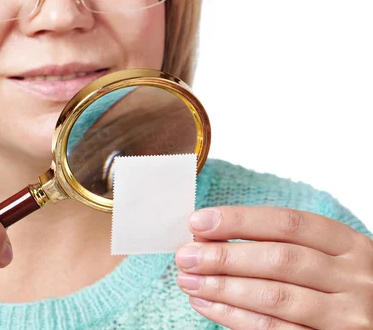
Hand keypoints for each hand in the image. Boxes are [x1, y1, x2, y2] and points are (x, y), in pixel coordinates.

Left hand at [175, 206, 372, 328]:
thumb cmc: (338, 282)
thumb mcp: (325, 254)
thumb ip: (279, 242)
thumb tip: (209, 234)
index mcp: (347, 244)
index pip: (286, 223)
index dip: (238, 220)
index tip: (198, 221)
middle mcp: (352, 277)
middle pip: (279, 260)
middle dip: (224, 256)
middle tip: (185, 255)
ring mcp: (346, 315)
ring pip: (274, 298)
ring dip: (223, 288)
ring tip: (188, 281)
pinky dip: (234, 317)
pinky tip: (207, 305)